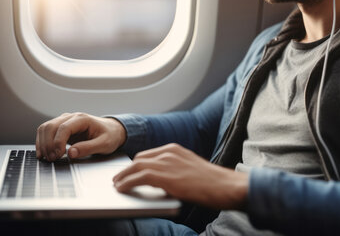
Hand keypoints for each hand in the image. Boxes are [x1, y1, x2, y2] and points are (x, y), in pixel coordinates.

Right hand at [35, 112, 126, 160]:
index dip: (58, 142)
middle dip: (48, 144)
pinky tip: (43, 153)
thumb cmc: (109, 135)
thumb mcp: (104, 144)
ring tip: (47, 158)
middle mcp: (71, 117)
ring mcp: (64, 121)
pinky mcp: (61, 128)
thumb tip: (71, 153)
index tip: (58, 155)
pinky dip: (42, 142)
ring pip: (45, 128)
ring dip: (43, 143)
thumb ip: (88, 148)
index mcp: (82, 119)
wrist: (112, 130)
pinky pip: (46, 132)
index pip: (64, 128)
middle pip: (50, 126)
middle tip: (52, 159)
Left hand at [112, 143, 247, 209]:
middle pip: (140, 158)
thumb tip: (160, 184)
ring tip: (116, 184)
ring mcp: (166, 162)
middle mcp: (168, 152)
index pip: (149, 154)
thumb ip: (174, 172)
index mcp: (175, 149)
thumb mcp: (190, 170)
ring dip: (123, 176)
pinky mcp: (164, 175)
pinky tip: (122, 189)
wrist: (223, 185)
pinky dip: (127, 182)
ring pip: (136, 166)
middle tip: (118, 178)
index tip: (129, 171)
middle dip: (128, 169)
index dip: (137, 164)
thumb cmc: (211, 183)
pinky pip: (139, 177)